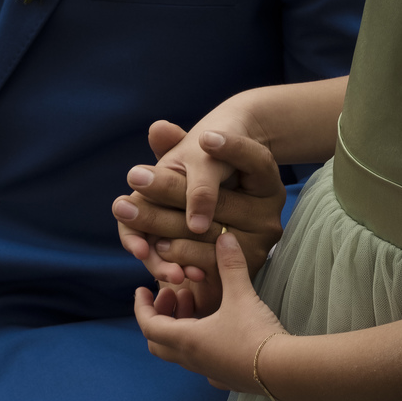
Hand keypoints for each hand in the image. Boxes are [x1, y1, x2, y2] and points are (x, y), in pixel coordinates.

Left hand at [114, 114, 284, 311]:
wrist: (215, 231)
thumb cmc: (204, 178)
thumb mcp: (194, 158)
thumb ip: (177, 144)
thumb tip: (157, 129)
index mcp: (267, 180)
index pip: (256, 160)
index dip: (233, 149)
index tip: (205, 137)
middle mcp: (268, 214)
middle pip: (221, 202)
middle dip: (172, 189)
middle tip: (134, 175)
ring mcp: (257, 245)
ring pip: (208, 235)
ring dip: (166, 225)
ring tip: (133, 214)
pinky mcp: (238, 271)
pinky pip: (205, 264)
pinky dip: (178, 255)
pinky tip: (151, 247)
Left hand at [135, 232, 287, 391]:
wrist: (284, 370)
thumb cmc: (255, 334)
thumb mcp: (241, 295)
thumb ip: (230, 266)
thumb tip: (225, 238)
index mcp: (186, 340)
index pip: (149, 325)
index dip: (142, 306)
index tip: (141, 290)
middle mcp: (192, 359)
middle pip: (159, 342)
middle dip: (161, 316)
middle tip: (174, 295)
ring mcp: (209, 372)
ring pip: (181, 352)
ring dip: (181, 327)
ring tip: (196, 304)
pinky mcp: (227, 379)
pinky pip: (203, 364)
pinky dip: (200, 345)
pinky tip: (215, 332)